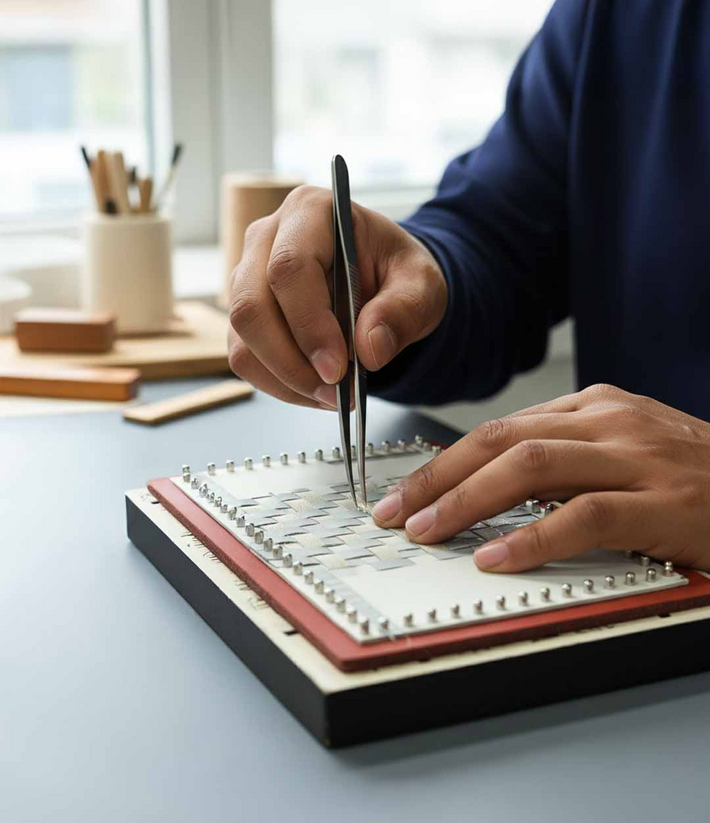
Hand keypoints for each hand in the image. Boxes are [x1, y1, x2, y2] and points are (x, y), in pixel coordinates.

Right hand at [228, 185, 447, 408]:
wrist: (382, 281)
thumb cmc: (396, 271)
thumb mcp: (422, 284)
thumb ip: (403, 311)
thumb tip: (370, 350)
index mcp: (311, 212)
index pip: (289, 268)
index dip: (309, 324)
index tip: (339, 368)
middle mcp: (267, 238)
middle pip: (250, 305)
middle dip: (291, 361)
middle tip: (335, 392)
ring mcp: (248, 276)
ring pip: (243, 337)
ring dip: (286, 378)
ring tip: (333, 396)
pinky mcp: (246, 314)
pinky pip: (245, 357)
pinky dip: (279, 384)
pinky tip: (316, 390)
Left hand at [372, 384, 709, 572]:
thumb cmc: (694, 477)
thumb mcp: (624, 449)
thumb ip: (567, 458)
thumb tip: (491, 487)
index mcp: (595, 407)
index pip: (500, 429)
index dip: (445, 462)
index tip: (408, 491)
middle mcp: (609, 421)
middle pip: (502, 442)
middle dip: (438, 478)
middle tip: (396, 512)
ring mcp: (637, 458)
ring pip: (531, 468)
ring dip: (467, 501)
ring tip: (428, 531)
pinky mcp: (663, 503)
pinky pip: (583, 516)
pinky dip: (532, 537)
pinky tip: (496, 557)